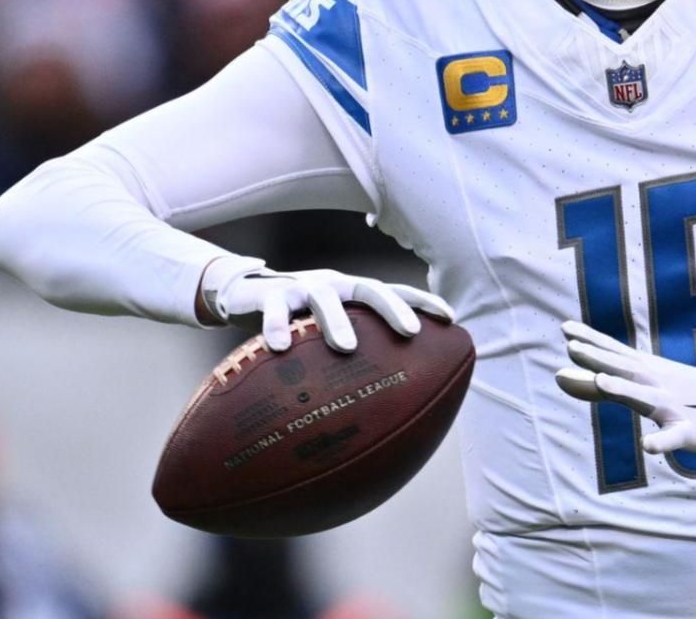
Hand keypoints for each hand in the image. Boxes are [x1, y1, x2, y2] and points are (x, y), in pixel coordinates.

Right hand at [207, 260, 452, 352]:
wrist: (245, 295)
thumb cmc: (298, 324)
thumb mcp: (326, 335)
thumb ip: (352, 360)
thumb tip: (384, 410)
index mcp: (353, 294)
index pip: (394, 292)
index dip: (423, 301)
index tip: (451, 318)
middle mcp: (334, 285)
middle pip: (370, 288)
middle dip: (393, 308)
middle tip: (411, 332)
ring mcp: (302, 286)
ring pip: (324, 296)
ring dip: (337, 321)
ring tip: (346, 348)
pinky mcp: (269, 293)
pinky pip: (274, 307)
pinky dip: (277, 325)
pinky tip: (279, 347)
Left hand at [554, 320, 695, 455]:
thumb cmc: (684, 396)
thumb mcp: (644, 386)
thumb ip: (601, 384)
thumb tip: (559, 376)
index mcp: (648, 372)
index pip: (616, 353)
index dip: (591, 341)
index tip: (565, 328)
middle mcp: (658, 383)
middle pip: (625, 369)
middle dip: (599, 358)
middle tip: (572, 346)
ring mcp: (675, 405)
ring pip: (646, 397)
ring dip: (624, 389)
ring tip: (601, 381)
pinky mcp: (689, 431)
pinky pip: (674, 437)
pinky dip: (661, 441)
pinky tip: (648, 445)